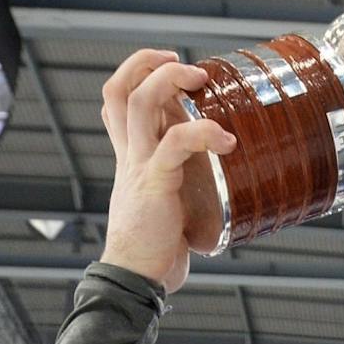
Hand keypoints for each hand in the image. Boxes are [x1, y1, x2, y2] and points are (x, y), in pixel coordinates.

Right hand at [98, 49, 236, 292]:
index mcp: (129, 158)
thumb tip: (217, 178)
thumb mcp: (163, 203)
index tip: (170, 67)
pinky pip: (176, 143)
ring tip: (201, 81)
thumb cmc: (154, 248)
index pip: (116, 102)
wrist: (135, 279)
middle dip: (150, 65)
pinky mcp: (156, 182)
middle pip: (121, 89)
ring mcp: (139, 166)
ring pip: (142, 103)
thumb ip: (178, 184)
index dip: (135, 73)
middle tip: (190, 69)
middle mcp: (129, 155)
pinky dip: (204, 133)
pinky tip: (228, 141)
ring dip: (171, 82)